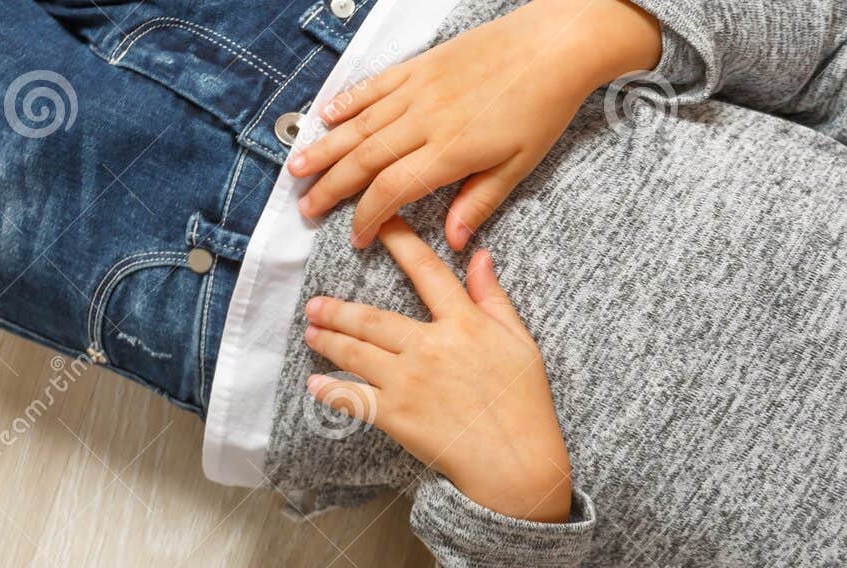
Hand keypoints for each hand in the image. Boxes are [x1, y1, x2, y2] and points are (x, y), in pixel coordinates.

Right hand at [289, 0, 659, 250]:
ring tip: (297, 169)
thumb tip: (453, 241)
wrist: (550, 47)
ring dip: (325, 147)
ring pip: (359, 123)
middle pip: (365, 159)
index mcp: (451, 151)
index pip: (393, 190)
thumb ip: (480, 201)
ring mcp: (418, 89)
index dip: (368, 217)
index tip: (356, 237)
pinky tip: (326, 117)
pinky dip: (346, 102)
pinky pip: (373, 86)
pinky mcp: (419, 66)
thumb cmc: (541, 108)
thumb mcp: (519, 166)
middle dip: (331, 187)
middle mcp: (425, 119)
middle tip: (306, 208)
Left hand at [302, 217, 572, 522]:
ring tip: (312, 332)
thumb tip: (480, 257)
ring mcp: (408, 381)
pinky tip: (315, 383)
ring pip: (356, 352)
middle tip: (316, 304)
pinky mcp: (396, 416)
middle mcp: (430, 346)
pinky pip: (353, 398)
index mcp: (464, 324)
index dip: (400, 242)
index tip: (378, 224)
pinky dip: (330, 390)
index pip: (426, 271)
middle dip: (339, 309)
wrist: (517, 463)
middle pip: (372, 318)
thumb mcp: (521, 344)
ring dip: (329, 340)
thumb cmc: (526, 405)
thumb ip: (495, 299)